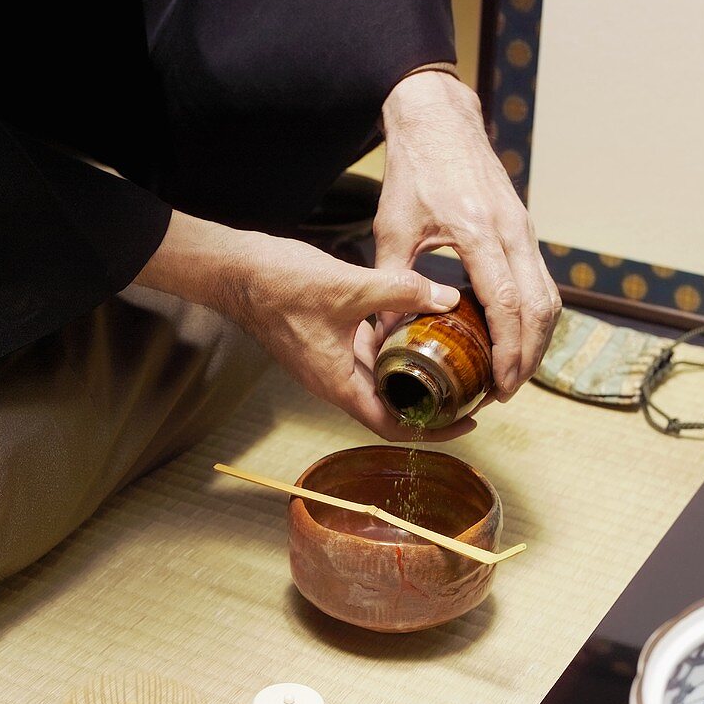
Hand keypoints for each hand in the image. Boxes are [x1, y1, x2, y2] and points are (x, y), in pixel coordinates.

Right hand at [138, 210, 474, 440]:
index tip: (465, 425)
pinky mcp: (325, 341)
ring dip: (413, 375)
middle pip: (391, 407)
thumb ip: (400, 292)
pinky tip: (415, 328)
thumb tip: (446, 298)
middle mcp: (334, 381)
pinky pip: (366, 355)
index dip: (433, 432)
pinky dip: (393, 349)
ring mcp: (329, 362)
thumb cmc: (277, 286)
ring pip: (380, 379)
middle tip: (469, 390)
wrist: (234, 271)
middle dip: (431, 404)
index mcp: (338, 384)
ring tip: (452, 362)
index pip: (392, 425)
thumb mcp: (349, 287)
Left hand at [377, 71, 560, 400]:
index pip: (507, 303)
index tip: (500, 384)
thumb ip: (393, 281)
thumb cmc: (415, 171)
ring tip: (514, 372)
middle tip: (506, 390)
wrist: (439, 119)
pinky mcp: (524, 228)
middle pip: (540, 308)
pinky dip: (536, 315)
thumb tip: (385, 334)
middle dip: (528, 356)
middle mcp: (512, 231)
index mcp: (479, 232)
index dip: (509, 350)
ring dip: (537, 339)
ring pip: (549, 296)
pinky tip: (516, 337)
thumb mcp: (393, 227)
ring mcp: (523, 228)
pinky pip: (541, 280)